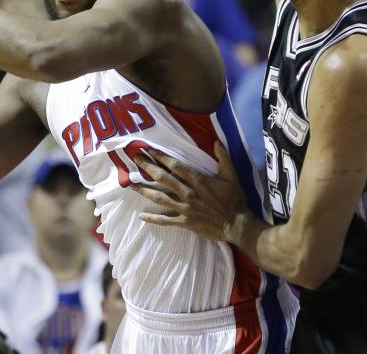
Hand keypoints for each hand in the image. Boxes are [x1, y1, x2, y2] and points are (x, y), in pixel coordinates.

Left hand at [134, 143, 248, 242]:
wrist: (236, 224)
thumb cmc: (234, 199)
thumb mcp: (232, 176)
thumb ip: (224, 158)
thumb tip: (216, 142)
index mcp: (198, 181)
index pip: (175, 165)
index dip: (161, 156)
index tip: (149, 149)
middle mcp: (188, 193)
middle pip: (163, 178)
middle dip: (148, 167)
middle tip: (135, 159)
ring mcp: (184, 209)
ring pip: (160, 198)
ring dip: (144, 190)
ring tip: (130, 184)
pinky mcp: (184, 222)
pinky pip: (165, 220)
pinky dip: (152, 218)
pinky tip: (141, 216)